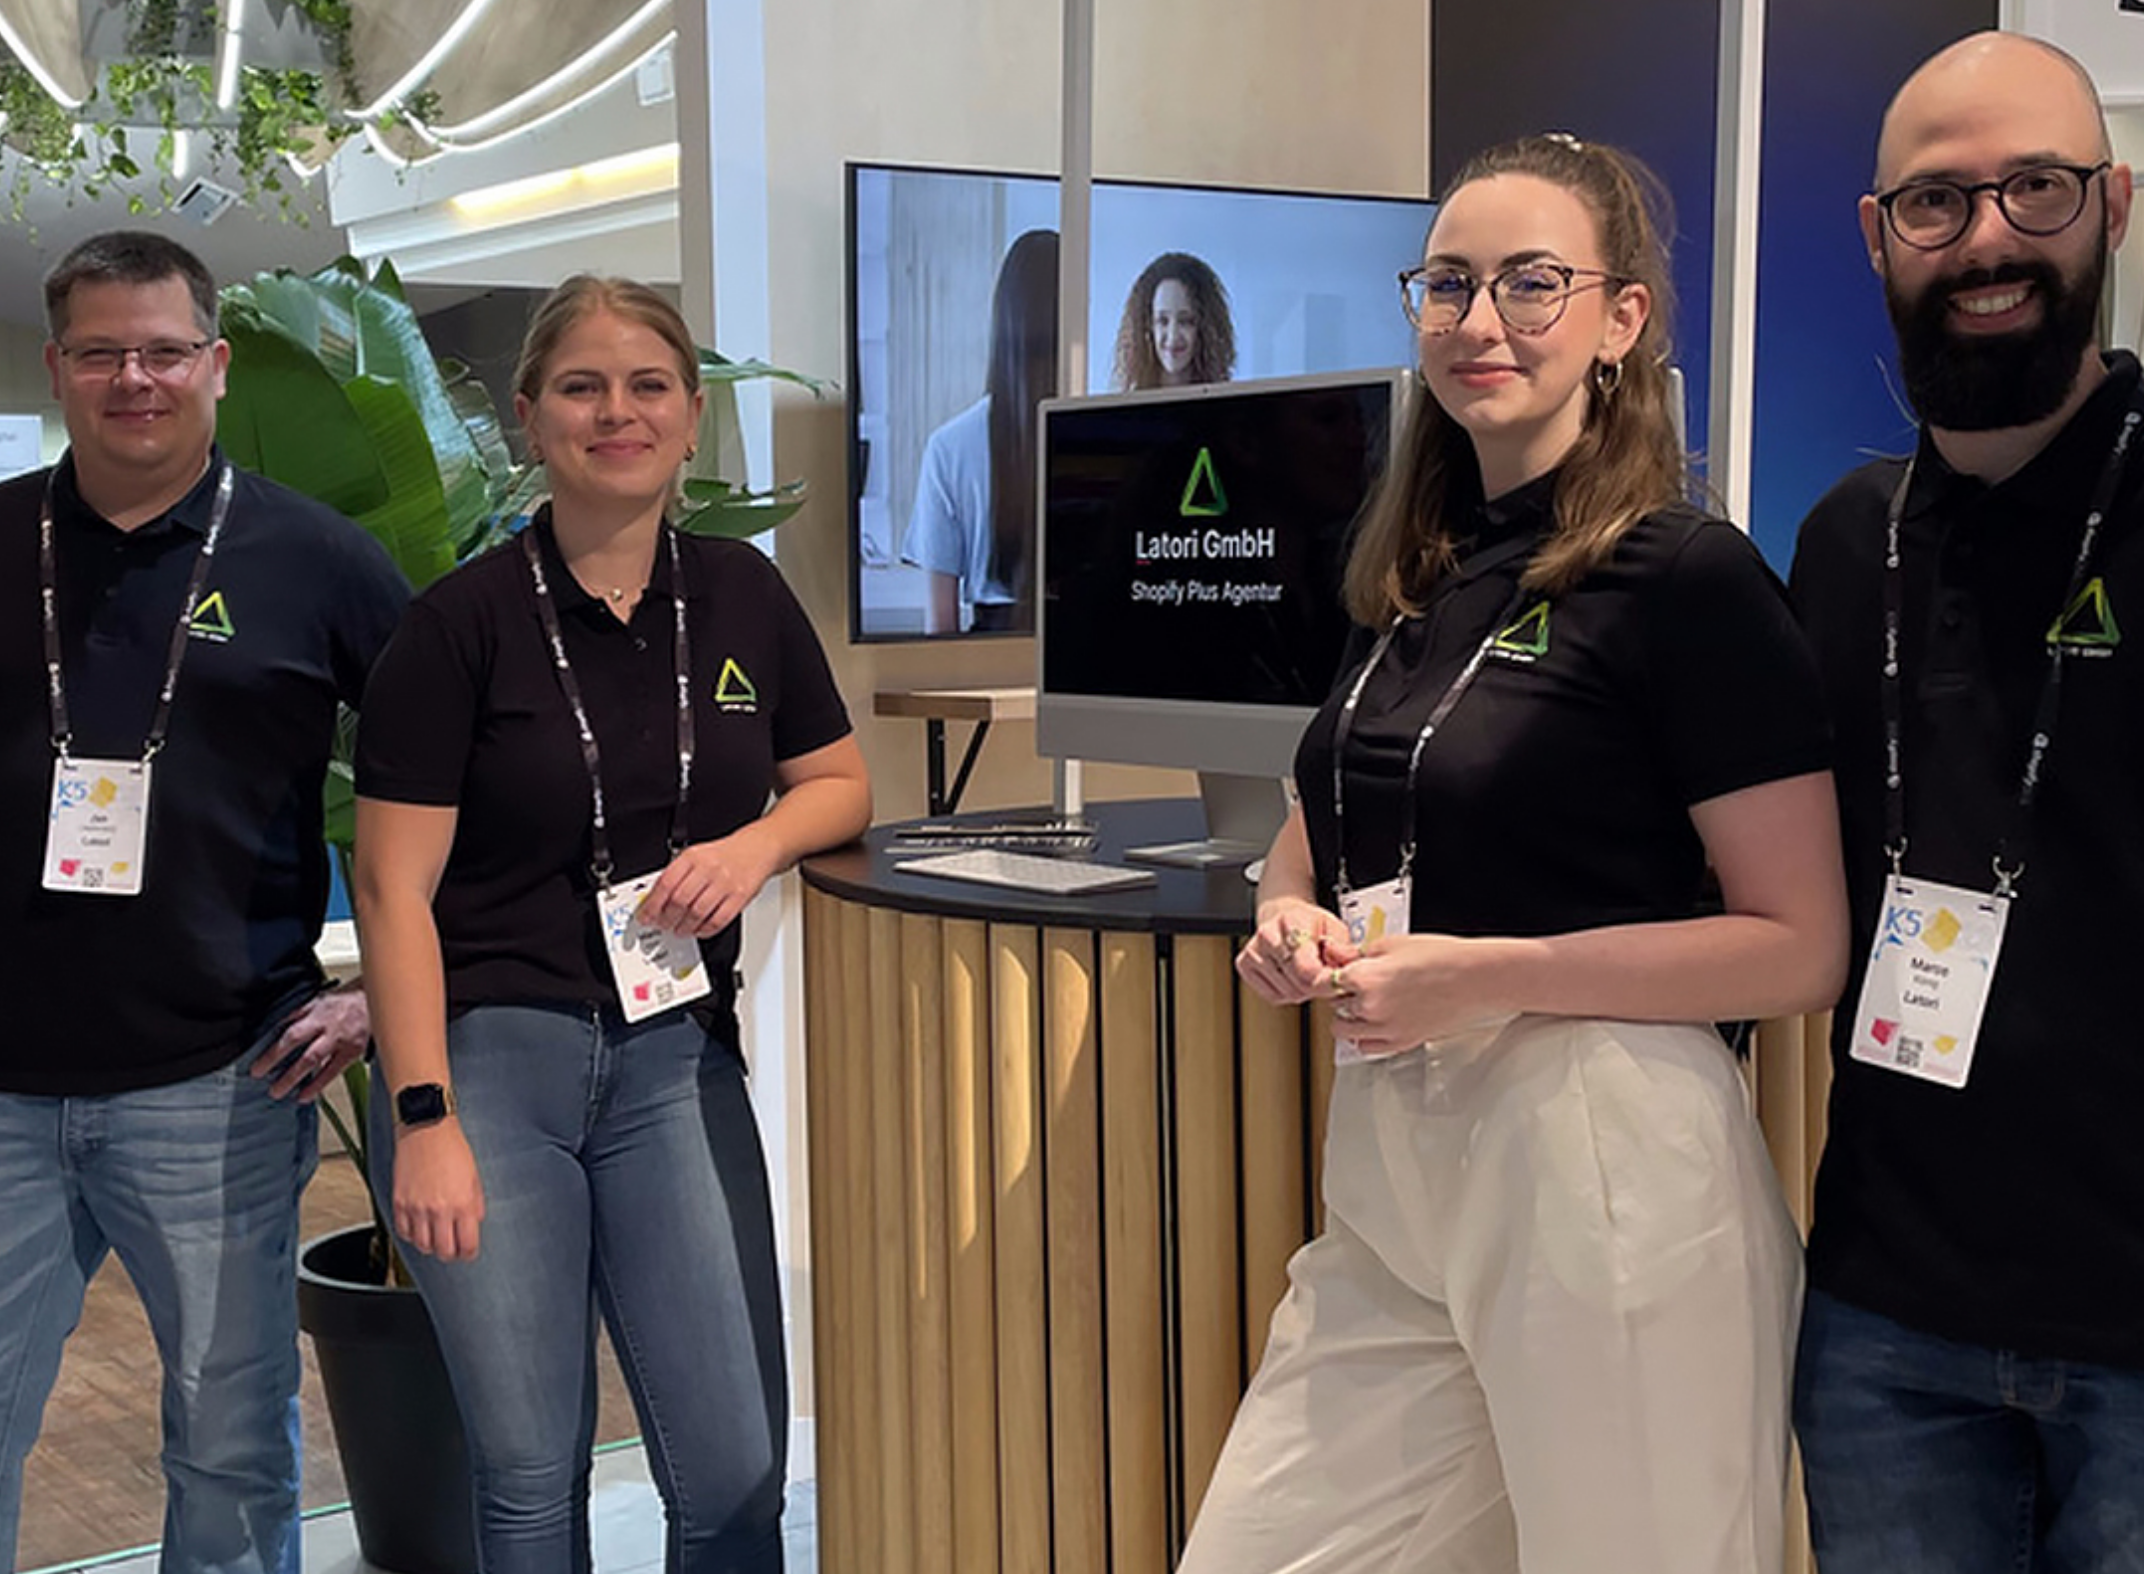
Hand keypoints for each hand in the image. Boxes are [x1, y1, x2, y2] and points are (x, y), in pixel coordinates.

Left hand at [252, 982, 368, 1101]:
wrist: (375, 999)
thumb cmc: (344, 999)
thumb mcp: (317, 1000)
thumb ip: (297, 1014)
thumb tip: (275, 1026)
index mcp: (317, 1015)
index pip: (291, 1036)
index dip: (273, 1053)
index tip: (257, 1068)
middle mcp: (329, 1030)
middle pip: (304, 1053)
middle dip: (283, 1071)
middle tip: (266, 1085)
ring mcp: (342, 1042)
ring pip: (317, 1063)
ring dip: (296, 1079)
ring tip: (279, 1093)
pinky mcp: (353, 1052)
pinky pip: (333, 1072)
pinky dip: (318, 1085)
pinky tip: (305, 1096)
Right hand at [392, 1121, 484, 1260]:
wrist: (425, 1128)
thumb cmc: (451, 1147)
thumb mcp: (474, 1176)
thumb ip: (476, 1203)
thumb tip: (475, 1222)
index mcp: (462, 1204)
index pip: (467, 1245)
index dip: (469, 1254)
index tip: (468, 1252)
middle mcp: (439, 1209)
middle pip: (444, 1252)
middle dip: (451, 1254)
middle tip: (453, 1249)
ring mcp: (416, 1208)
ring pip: (422, 1246)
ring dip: (430, 1246)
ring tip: (436, 1238)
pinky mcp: (399, 1202)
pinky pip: (403, 1232)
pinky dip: (411, 1235)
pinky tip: (418, 1227)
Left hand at [636, 825, 782, 938]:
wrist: (757, 849)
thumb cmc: (724, 855)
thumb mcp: (696, 855)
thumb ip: (677, 875)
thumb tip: (655, 900)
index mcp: (693, 857)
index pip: (666, 884)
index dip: (652, 904)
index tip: (646, 916)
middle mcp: (709, 869)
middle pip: (680, 901)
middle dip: (666, 919)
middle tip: (662, 925)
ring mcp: (725, 884)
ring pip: (697, 913)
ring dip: (684, 927)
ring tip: (679, 930)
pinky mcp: (740, 897)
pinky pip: (718, 920)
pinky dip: (705, 930)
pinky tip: (698, 930)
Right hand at [1236, 898, 1356, 1006]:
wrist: (1283, 915)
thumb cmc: (1309, 924)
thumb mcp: (1335, 928)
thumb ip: (1344, 948)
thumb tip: (1346, 964)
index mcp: (1292, 921)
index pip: (1307, 967)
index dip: (1325, 980)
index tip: (1336, 982)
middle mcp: (1267, 935)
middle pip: (1298, 983)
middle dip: (1317, 985)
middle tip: (1324, 975)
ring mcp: (1252, 951)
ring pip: (1288, 992)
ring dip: (1304, 991)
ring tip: (1308, 974)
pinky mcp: (1244, 965)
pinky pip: (1274, 996)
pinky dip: (1288, 993)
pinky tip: (1293, 978)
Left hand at [1325, 933, 1517, 1056]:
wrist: (1476, 979)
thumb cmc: (1443, 958)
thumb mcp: (1393, 943)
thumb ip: (1359, 953)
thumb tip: (1339, 956)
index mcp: (1365, 978)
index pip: (1323, 982)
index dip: (1327, 975)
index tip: (1332, 974)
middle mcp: (1371, 1007)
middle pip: (1333, 1006)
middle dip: (1341, 994)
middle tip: (1356, 983)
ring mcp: (1385, 1029)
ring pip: (1345, 1031)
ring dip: (1349, 1017)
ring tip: (1365, 1003)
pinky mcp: (1400, 1043)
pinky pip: (1366, 1047)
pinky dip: (1365, 1037)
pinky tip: (1375, 1021)